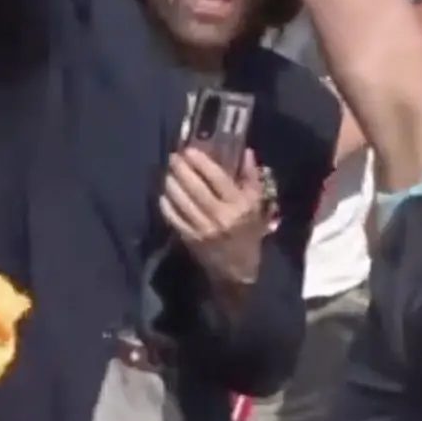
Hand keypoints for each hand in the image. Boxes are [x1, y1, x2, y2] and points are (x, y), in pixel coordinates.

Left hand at [161, 148, 265, 292]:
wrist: (239, 269)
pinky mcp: (191, 239)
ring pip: (182, 202)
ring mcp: (203, 229)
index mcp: (239, 206)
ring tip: (169, 173)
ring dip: (172, 184)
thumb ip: (251, 178)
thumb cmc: (249, 233)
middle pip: (196, 188)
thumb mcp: (256, 205)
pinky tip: (165, 195)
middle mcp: (221, 216)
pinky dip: (167, 205)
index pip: (217, 179)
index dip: (201, 163)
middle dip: (182, 170)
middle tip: (174, 158)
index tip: (189, 151)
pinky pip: (174, 218)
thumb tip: (246, 152)